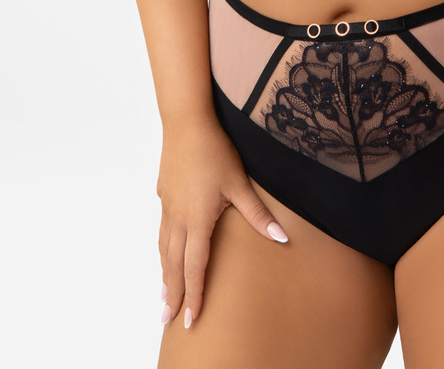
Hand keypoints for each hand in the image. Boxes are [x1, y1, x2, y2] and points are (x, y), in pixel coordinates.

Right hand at [157, 117, 287, 327]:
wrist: (186, 123)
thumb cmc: (214, 151)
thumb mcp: (239, 184)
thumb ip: (258, 214)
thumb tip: (282, 238)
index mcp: (197, 221)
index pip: (195, 267)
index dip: (193, 295)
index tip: (191, 319)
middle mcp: (178, 218)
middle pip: (173, 264)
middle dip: (172, 294)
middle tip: (167, 319)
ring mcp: (168, 205)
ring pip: (164, 247)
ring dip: (164, 272)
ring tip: (163, 292)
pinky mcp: (164, 192)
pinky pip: (162, 228)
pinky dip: (163, 247)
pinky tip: (165, 247)